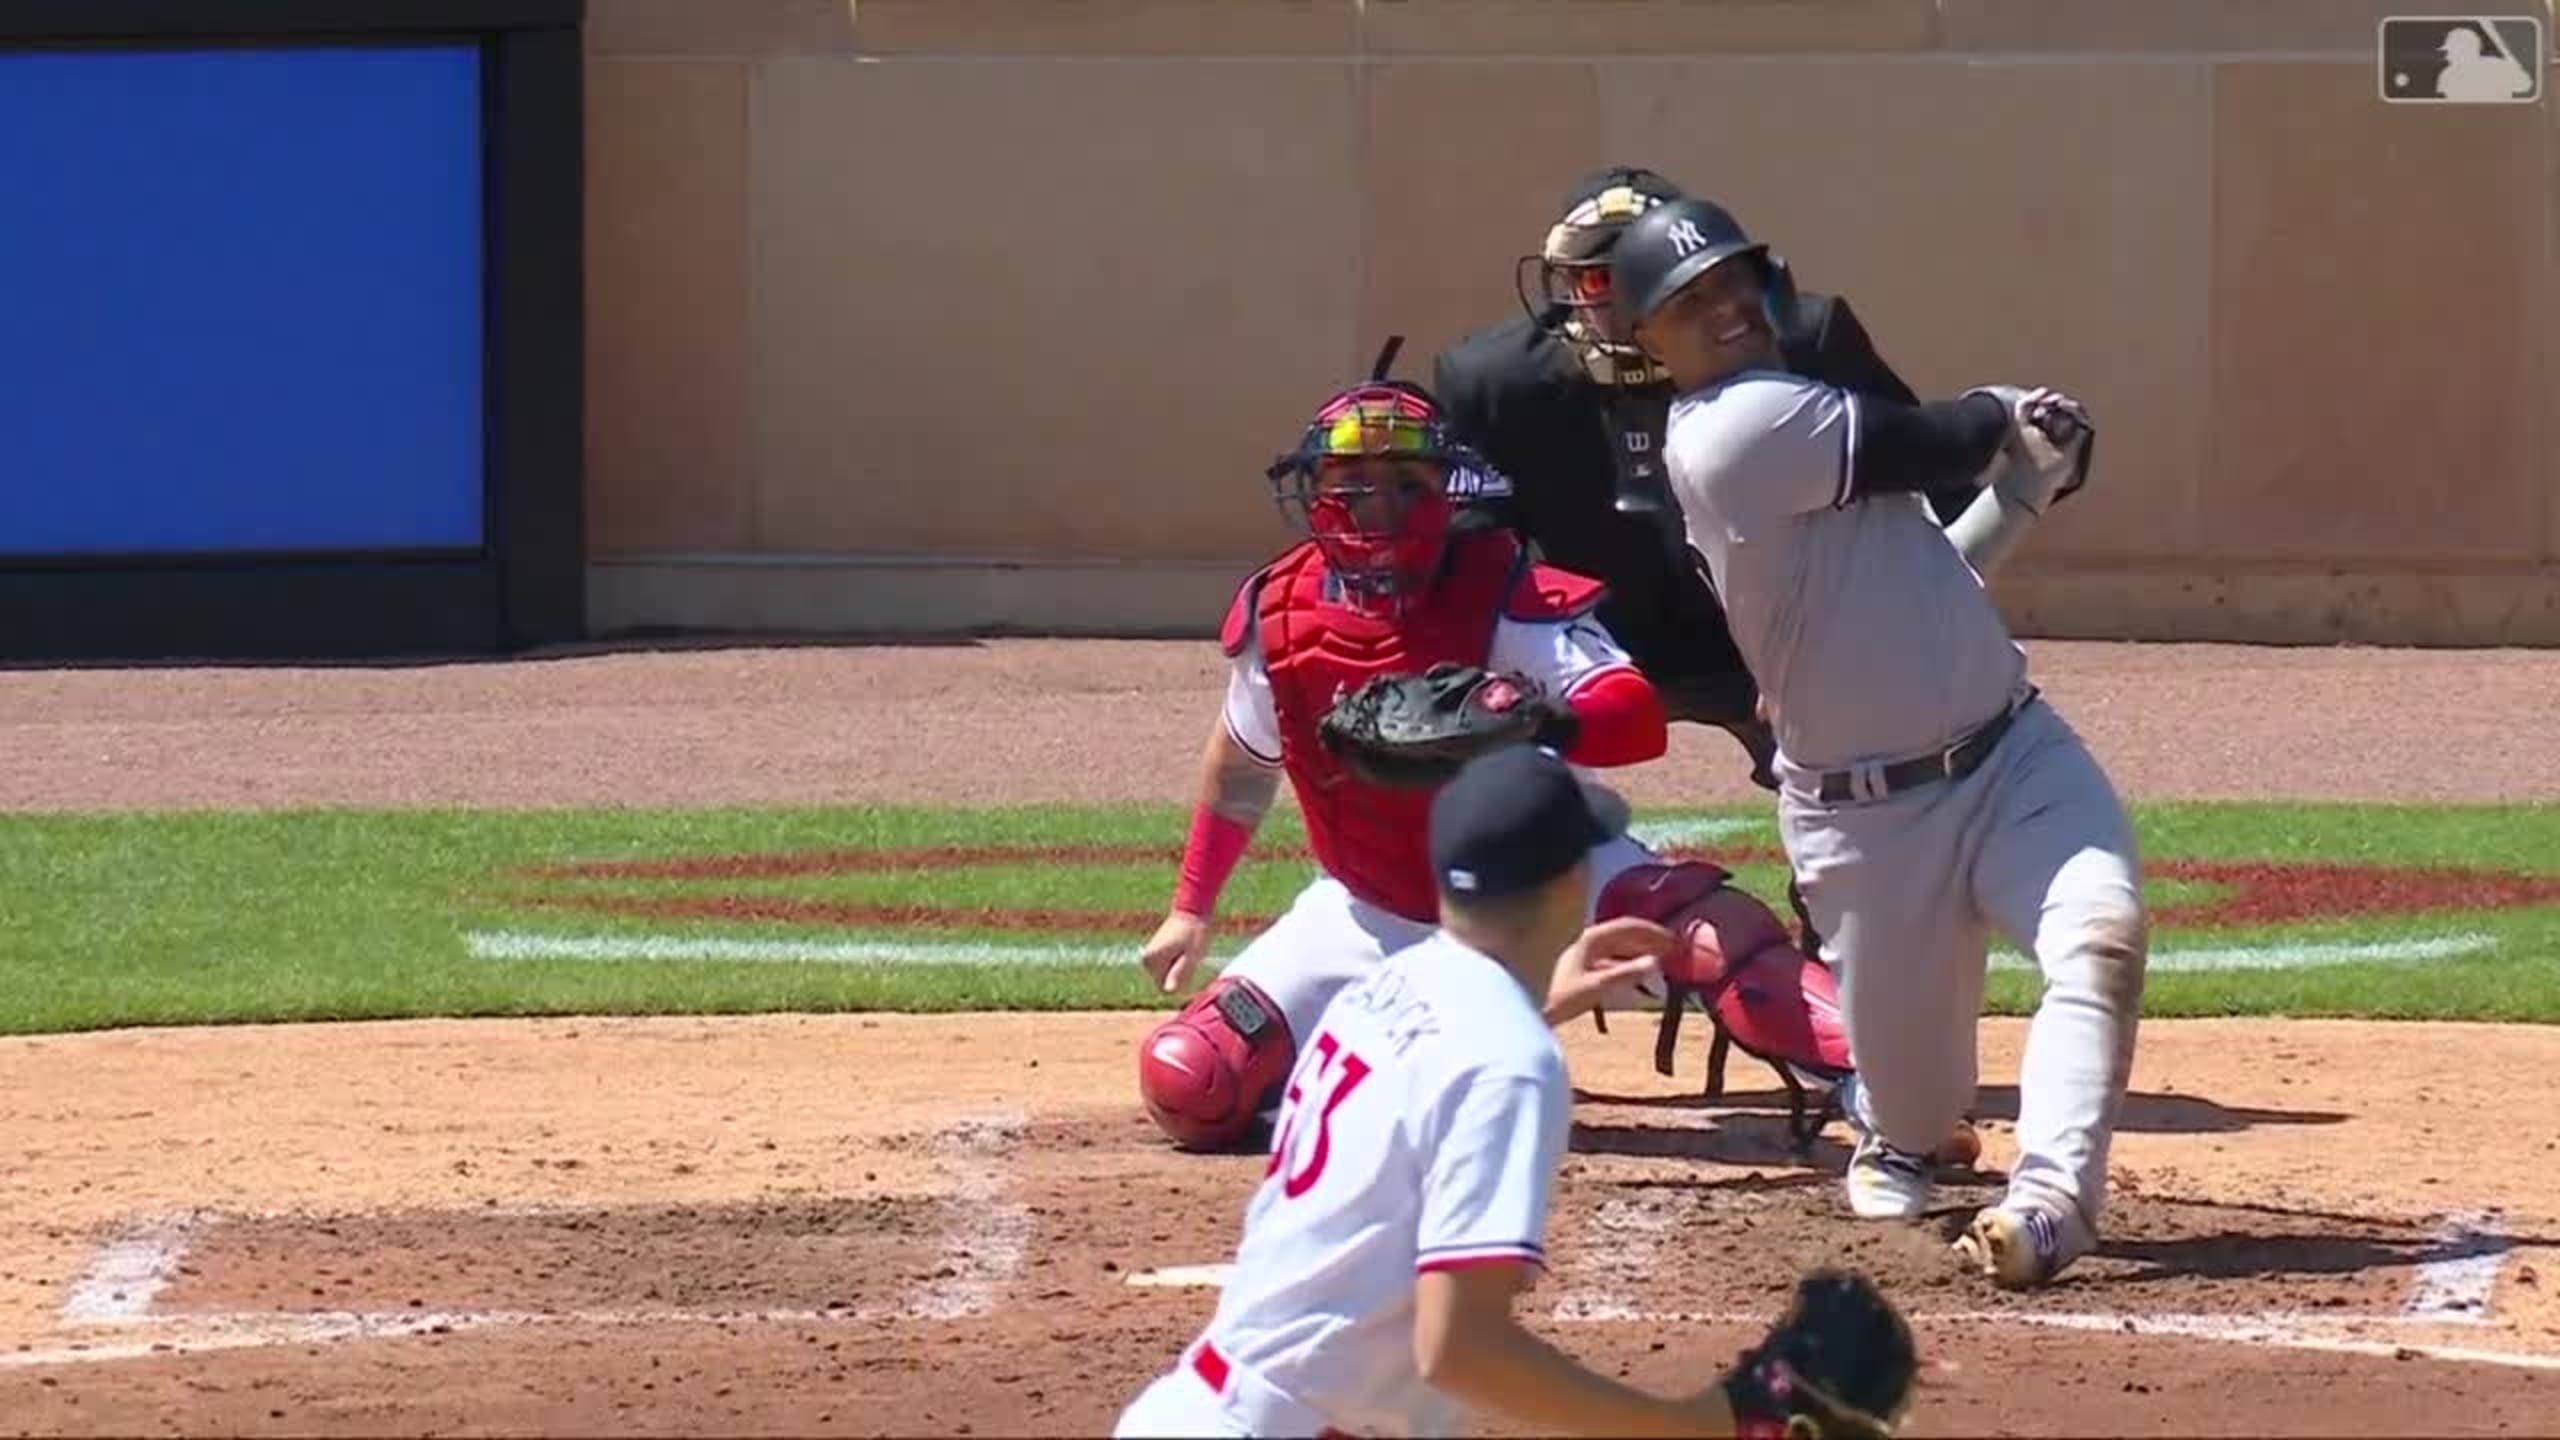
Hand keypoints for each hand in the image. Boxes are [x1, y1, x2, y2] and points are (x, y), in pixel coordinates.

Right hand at [1140, 911, 1211, 993]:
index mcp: (1152, 959)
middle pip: (1163, 982)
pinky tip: (1181, 949)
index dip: (1179, 980)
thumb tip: (1168, 989)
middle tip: (1187, 955)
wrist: (1191, 911)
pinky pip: (1165, 968)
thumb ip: (1180, 973)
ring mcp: (1148, 956)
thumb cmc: (1194, 932)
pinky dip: (1175, 962)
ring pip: (1164, 975)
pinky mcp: (1152, 953)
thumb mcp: (1192, 955)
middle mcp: (1145, 959)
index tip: (1187, 962)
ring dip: (1177, 968)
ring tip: (1185, 950)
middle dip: (1178, 974)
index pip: (1164, 987)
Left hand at [1544, 915, 1677, 1026]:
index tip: (1674, 939)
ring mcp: (1584, 953)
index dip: (1654, 931)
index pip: (1629, 926)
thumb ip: (1626, 974)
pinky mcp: (1582, 968)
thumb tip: (1656, 962)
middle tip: (1675, 950)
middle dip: (1651, 940)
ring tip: (1662, 960)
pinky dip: (1629, 964)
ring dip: (1642, 952)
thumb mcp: (1596, 986)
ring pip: (1620, 947)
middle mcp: (1588, 941)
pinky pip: (1612, 960)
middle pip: (1626, 934)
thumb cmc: (1559, 997)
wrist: (1530, 1009)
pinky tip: (1638, 975)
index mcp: (1591, 938)